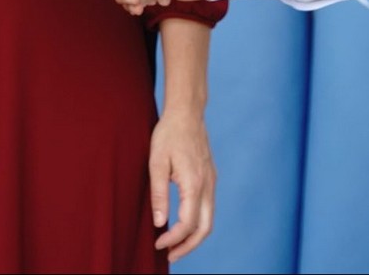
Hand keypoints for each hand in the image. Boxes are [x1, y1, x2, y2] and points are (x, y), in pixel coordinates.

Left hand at [149, 108, 215, 260]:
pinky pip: (208, 207)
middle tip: (170, 256)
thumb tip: (160, 223)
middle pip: (205, 228)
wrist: (187, 112)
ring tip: (174, 245)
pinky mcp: (210, 177)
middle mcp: (207, 184)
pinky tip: (182, 224)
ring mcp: (211, 181)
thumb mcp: (156, 163)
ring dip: (194, 237)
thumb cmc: (169, 135)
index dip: (173, 239)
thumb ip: (159, 195)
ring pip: (209, 219)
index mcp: (194, 183)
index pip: (188, 223)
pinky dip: (197, 223)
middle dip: (188, 246)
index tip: (157, 244)